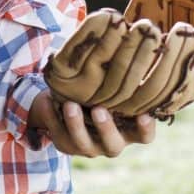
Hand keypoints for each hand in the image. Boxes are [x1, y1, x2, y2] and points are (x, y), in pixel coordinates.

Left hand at [30, 91, 155, 157]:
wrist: (71, 105)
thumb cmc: (103, 91)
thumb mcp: (115, 88)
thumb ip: (125, 79)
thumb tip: (137, 46)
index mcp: (129, 131)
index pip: (145, 136)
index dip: (146, 129)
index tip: (144, 115)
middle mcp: (111, 143)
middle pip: (113, 146)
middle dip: (105, 129)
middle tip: (98, 110)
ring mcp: (89, 147)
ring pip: (83, 144)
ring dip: (75, 125)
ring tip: (70, 105)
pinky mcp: (66, 145)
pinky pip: (58, 135)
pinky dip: (51, 117)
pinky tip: (48, 100)